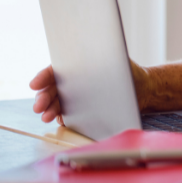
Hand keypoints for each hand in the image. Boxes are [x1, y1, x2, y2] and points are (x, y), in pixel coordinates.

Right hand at [30, 61, 150, 122]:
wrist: (144, 89)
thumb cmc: (129, 72)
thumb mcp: (117, 62)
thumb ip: (102, 61)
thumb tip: (92, 63)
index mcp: (77, 67)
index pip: (55, 71)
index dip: (43, 77)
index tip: (34, 85)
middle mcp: (74, 82)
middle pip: (52, 89)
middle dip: (43, 98)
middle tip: (38, 107)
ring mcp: (77, 97)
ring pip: (58, 103)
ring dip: (50, 110)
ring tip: (46, 117)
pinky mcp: (83, 111)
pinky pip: (70, 115)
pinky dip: (64, 118)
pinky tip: (61, 121)